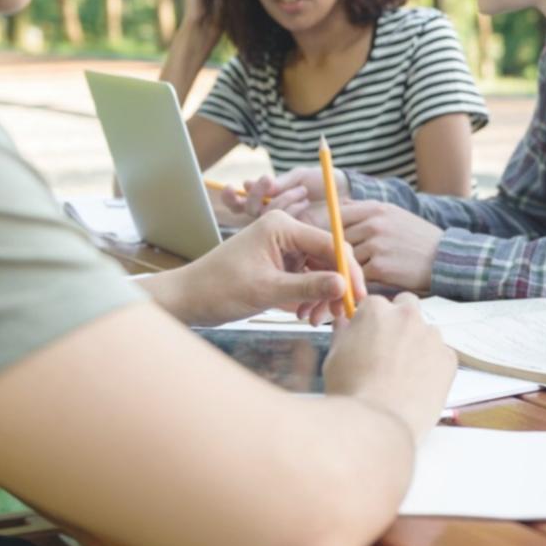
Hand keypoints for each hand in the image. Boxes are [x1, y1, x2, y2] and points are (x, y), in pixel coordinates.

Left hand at [154, 212, 366, 326]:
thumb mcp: (267, 290)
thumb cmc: (218, 289)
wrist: (187, 299)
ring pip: (321, 269)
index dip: (349, 271)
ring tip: (313, 319)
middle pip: (329, 257)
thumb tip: (344, 286)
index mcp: (283, 226)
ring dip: (323, 295)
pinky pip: (307, 277)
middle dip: (336, 286)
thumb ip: (308, 286)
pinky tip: (304, 313)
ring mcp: (284, 246)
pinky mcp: (280, 262)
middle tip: (339, 314)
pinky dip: (310, 296)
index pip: (331, 243)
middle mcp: (286, 231)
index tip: (358, 296)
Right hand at [222, 166, 346, 218]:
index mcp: (268, 200)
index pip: (241, 203)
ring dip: (279, 199)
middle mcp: (272, 216)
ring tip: (299, 189)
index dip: (232, 197)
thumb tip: (260, 186)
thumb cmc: (322, 181)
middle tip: (265, 180)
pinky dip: (289, 210)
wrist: (345, 191)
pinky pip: (285, 228)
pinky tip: (303, 201)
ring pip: (266, 217)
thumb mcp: (299, 176)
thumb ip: (282, 182)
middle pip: (249, 211)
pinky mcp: (296, 237)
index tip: (233, 186)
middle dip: (255, 195)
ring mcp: (283, 228)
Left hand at [299, 200, 441, 293]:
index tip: (306, 257)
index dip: (315, 238)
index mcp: (372, 208)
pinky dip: (345, 294)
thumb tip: (337, 211)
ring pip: (339, 264)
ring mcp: (376, 243)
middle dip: (315, 265)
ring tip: (315, 303)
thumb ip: (365, 215)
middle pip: (329, 242)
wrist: (447, 259)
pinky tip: (339, 306)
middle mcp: (372, 222)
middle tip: (302, 283)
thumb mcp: (394, 217)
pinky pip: (353, 281)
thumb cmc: (418, 241)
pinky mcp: (381, 266)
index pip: (330, 218)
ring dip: (327, 284)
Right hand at [324, 292, 456, 437]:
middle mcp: (407, 316)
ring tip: (403, 373)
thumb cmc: (351, 391)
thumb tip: (344, 323)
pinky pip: (441, 354)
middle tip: (389, 347)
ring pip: (426, 331)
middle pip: (406, 305)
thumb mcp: (334, 358)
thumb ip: (342, 334)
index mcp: (376, 311)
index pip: (375, 304)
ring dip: (417, 343)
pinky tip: (418, 384)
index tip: (369, 336)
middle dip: (399, 320)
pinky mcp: (448, 358)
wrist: (379, 423)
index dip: (371, 321)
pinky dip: (433, 365)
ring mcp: (431, 336)